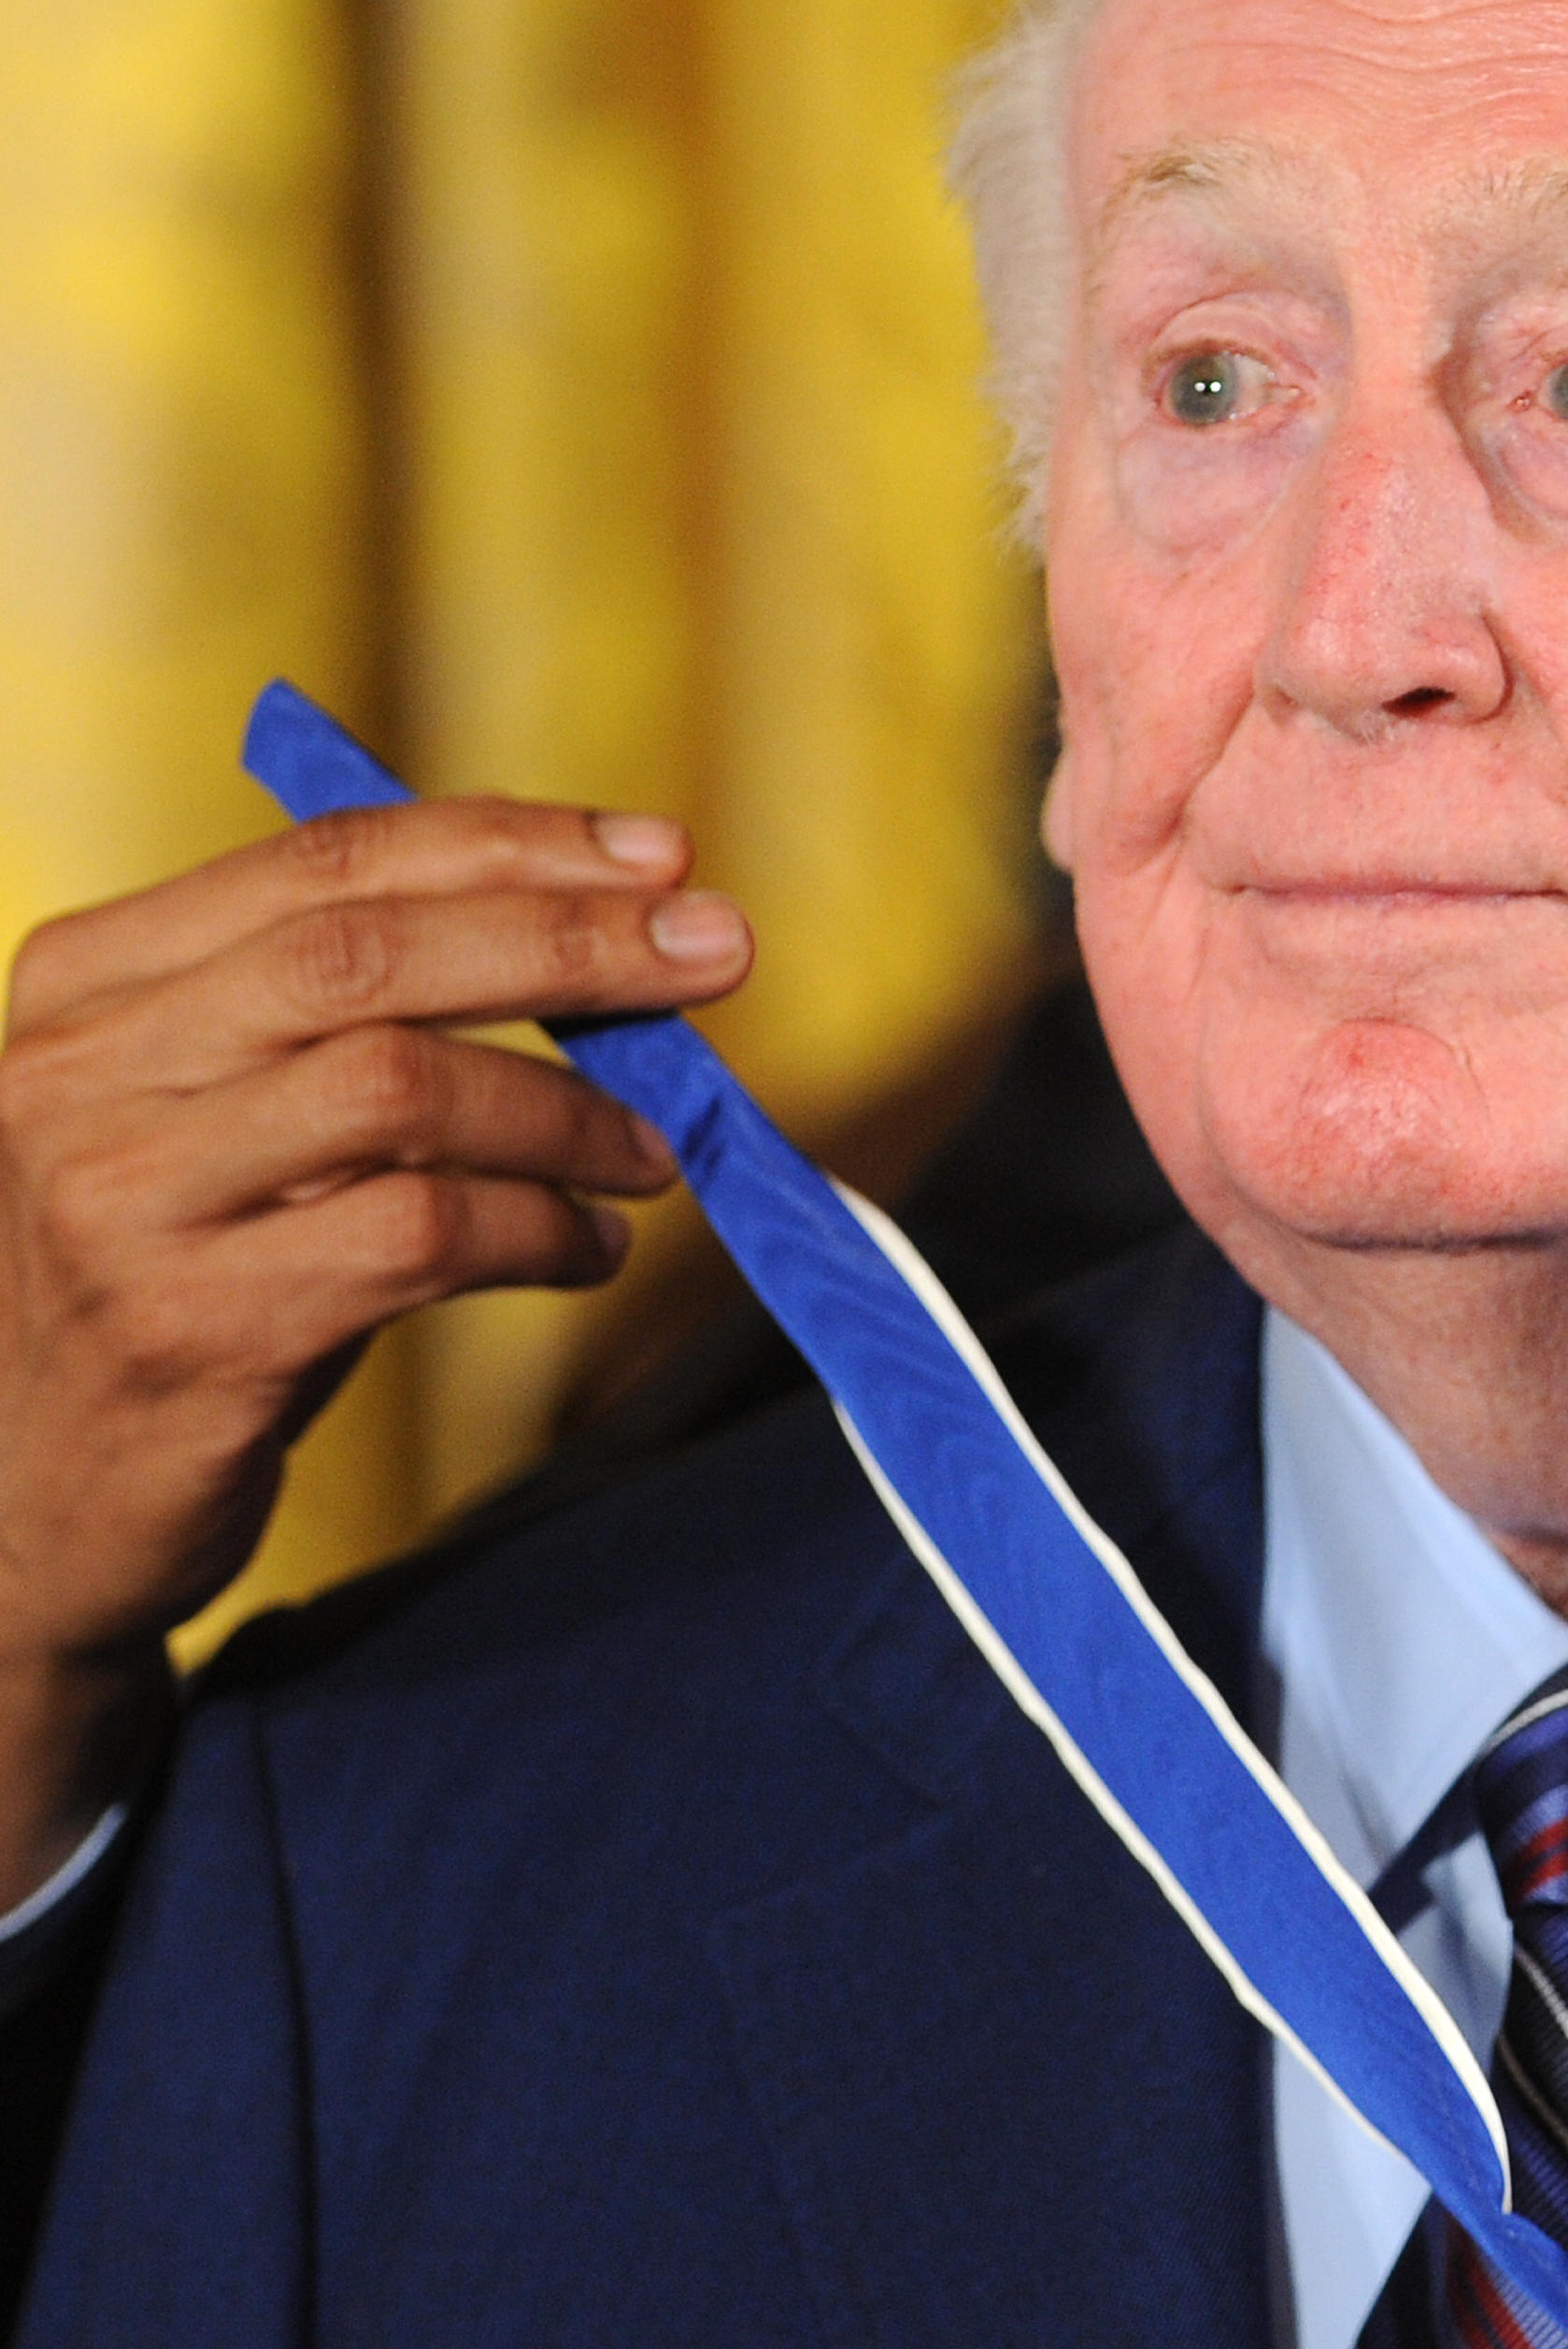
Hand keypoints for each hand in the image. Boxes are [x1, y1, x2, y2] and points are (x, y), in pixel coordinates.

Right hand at [0, 798, 751, 1894]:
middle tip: (719, 957)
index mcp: (88, 980)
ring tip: (651, 1154)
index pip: (327, 864)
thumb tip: (609, 924)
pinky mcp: (191, 1329)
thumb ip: (348, 1011)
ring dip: (569, 1111)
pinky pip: (419, 1236)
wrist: (28, 1503)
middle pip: (370, 955)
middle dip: (571, 944)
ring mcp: (121, 1202)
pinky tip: (586, 1250)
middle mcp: (78, 1073)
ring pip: (403, 1089)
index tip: (662, 856)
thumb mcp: (217, 1109)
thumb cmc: (179, 1270)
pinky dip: (539, 1231)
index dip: (513, 844)